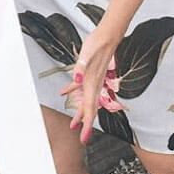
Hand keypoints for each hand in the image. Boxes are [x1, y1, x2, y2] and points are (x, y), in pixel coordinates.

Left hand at [60, 25, 121, 145]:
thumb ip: (81, 67)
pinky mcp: (91, 73)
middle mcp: (95, 83)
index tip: (84, 138)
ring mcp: (94, 79)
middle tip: (81, 138)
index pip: (90, 108)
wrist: (108, 35)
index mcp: (92, 82)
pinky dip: (74, 92)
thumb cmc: (98, 43)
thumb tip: (77, 80)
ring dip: (81, 112)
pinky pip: (82, 87)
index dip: (87, 125)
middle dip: (85, 124)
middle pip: (89, 109)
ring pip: (87, 100)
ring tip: (74, 123)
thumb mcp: (87, 53)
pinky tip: (65, 92)